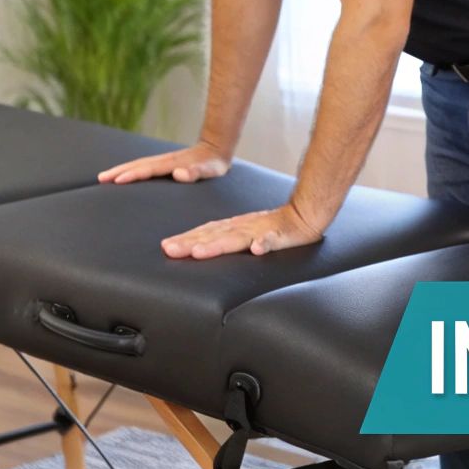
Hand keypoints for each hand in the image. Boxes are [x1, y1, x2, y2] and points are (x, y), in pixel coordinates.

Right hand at [98, 141, 230, 184]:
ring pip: (137, 164)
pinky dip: (129, 170)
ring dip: (120, 170)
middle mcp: (164, 161)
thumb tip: (179, 174)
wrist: (215, 150)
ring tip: (103, 177)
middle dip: (118, 171)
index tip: (117, 180)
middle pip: (137, 165)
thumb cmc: (213, 164)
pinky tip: (122, 176)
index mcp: (171, 164)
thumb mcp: (209, 170)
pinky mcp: (163, 164)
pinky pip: (142, 166)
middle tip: (101, 179)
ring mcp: (162, 161)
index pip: (148, 170)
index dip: (132, 175)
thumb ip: (195, 172)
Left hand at [161, 202, 326, 258]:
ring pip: (236, 238)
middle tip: (171, 249)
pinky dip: (265, 243)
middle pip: (213, 236)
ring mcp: (260, 231)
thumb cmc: (271, 227)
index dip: (185, 240)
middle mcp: (241, 227)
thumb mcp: (243, 232)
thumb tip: (196, 249)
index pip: (204, 233)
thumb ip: (223, 239)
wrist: (303, 216)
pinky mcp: (280, 236)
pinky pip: (273, 240)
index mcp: (232, 227)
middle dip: (191, 243)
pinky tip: (258, 249)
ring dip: (218, 244)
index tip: (166, 247)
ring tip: (201, 252)